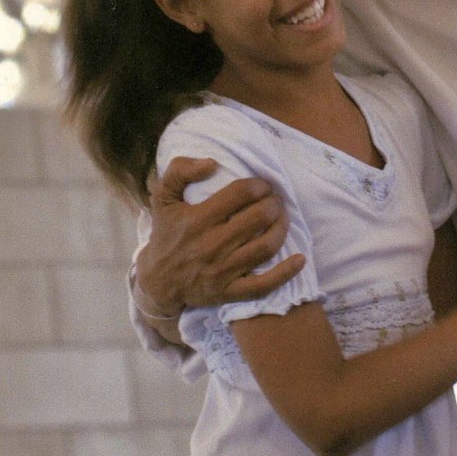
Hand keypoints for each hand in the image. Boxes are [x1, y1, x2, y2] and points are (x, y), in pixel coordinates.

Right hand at [137, 156, 304, 311]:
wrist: (157, 281)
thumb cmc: (166, 234)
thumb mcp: (163, 198)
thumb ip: (179, 171)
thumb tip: (211, 163)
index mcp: (197, 219)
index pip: (241, 193)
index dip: (259, 185)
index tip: (262, 185)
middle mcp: (211, 245)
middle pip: (259, 217)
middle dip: (274, 203)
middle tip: (275, 200)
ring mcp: (221, 271)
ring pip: (266, 246)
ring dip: (282, 227)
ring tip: (282, 218)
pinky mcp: (228, 292)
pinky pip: (262, 285)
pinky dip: (285, 273)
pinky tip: (300, 259)